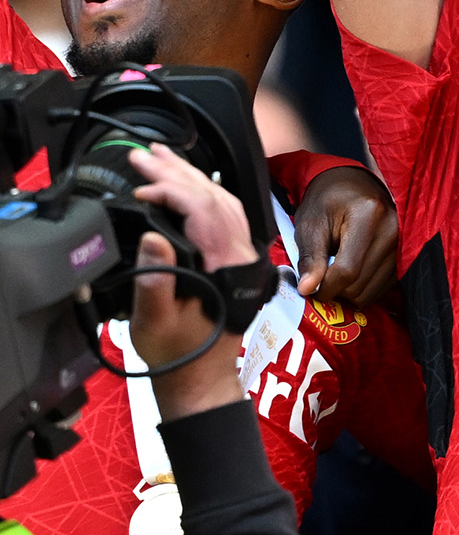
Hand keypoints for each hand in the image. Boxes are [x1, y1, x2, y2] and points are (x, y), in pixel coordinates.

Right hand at [127, 144, 254, 420]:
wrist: (201, 380)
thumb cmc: (178, 356)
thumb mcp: (156, 323)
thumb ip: (155, 281)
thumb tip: (152, 238)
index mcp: (227, 264)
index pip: (204, 209)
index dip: (172, 191)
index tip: (141, 188)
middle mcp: (241, 252)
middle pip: (213, 195)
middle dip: (176, 171)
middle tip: (143, 154)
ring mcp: (241, 251)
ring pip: (221, 198)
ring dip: (190, 175)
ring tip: (160, 157)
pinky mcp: (235, 255)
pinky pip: (224, 210)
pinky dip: (203, 190)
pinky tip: (187, 182)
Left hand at [293, 165, 396, 304]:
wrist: (352, 186)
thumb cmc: (327, 202)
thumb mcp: (311, 224)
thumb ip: (310, 257)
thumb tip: (306, 289)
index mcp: (369, 215)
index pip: (347, 270)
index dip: (324, 287)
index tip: (309, 286)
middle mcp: (392, 230)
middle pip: (357, 286)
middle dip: (333, 287)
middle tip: (321, 270)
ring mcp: (402, 245)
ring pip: (367, 294)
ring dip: (346, 290)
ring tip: (336, 266)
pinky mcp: (403, 258)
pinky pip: (378, 291)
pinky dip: (360, 288)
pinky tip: (351, 269)